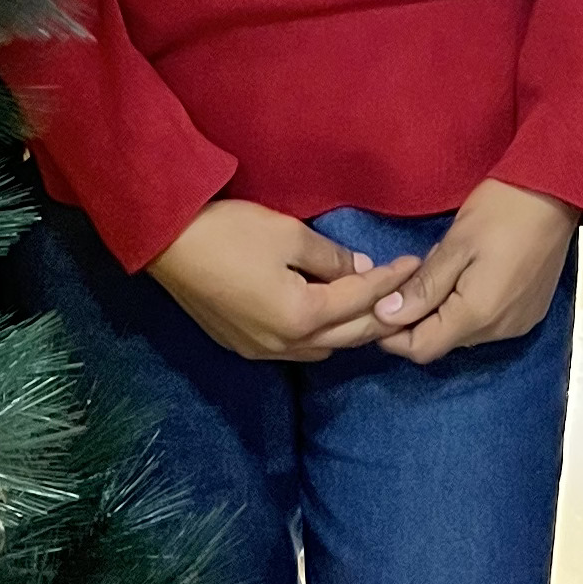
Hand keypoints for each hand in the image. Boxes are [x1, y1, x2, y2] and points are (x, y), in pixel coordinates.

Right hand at [147, 199, 421, 364]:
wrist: (168, 244)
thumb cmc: (230, 232)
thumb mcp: (288, 234)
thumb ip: (331, 256)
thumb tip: (359, 267)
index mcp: (301, 317)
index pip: (359, 301)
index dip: (389, 281)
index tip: (414, 264)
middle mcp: (285, 345)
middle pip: (347, 336)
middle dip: (379, 314)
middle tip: (404, 293)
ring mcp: (262, 351)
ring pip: (323, 348)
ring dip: (349, 329)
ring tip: (368, 303)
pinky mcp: (242, 345)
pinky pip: (296, 348)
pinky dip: (319, 333)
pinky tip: (324, 314)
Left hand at [373, 180, 577, 366]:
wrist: (556, 191)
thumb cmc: (502, 209)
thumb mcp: (456, 243)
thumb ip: (422, 286)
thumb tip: (384, 316)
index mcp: (478, 315)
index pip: (422, 349)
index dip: (394, 334)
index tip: (380, 304)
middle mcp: (499, 330)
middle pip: (443, 340)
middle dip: (419, 315)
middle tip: (416, 270)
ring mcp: (518, 324)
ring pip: (464, 332)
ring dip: (444, 309)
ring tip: (446, 265)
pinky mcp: (529, 313)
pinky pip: (487, 322)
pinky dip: (468, 306)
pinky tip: (470, 272)